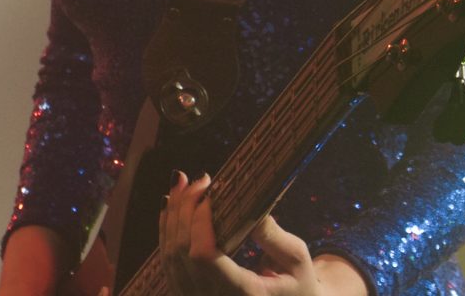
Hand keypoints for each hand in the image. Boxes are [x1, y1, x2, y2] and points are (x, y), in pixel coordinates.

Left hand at [156, 174, 367, 295]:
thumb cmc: (297, 285)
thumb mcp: (296, 260)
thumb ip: (272, 235)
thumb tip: (248, 205)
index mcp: (243, 294)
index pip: (204, 256)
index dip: (199, 220)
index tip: (210, 191)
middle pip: (181, 252)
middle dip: (183, 209)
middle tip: (196, 179)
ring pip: (169, 257)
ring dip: (171, 216)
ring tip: (179, 183)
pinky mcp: (190, 295)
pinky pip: (169, 264)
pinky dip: (167, 232)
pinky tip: (172, 207)